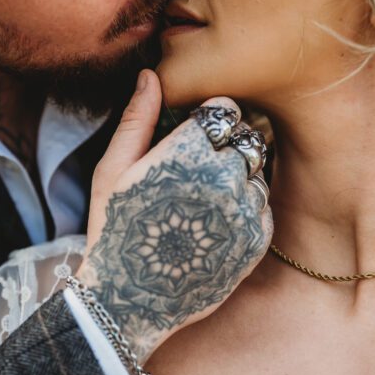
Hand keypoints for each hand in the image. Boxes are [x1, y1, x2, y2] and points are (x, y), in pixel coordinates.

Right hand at [77, 69, 272, 361]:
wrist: (130, 301)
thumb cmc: (114, 229)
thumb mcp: (112, 170)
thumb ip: (138, 119)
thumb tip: (151, 73)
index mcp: (188, 153)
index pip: (224, 110)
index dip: (208, 121)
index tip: (191, 139)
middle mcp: (224, 178)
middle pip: (246, 138)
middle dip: (225, 148)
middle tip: (194, 173)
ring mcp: (244, 211)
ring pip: (257, 171)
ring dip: (237, 178)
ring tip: (200, 203)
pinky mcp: (257, 241)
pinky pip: (263, 206)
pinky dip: (245, 209)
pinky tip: (212, 225)